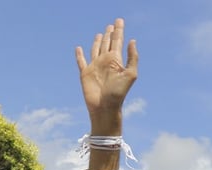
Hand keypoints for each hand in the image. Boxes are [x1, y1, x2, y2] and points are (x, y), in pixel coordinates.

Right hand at [75, 18, 137, 134]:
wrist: (105, 108)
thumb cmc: (119, 93)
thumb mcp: (130, 74)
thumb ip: (132, 57)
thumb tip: (132, 40)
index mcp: (116, 60)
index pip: (118, 41)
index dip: (119, 30)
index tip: (119, 21)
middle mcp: (105, 61)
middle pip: (107, 43)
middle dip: (109, 34)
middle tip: (111, 25)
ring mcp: (95, 67)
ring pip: (95, 49)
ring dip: (97, 41)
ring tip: (100, 33)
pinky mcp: (85, 73)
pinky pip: (81, 61)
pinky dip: (79, 55)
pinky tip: (79, 48)